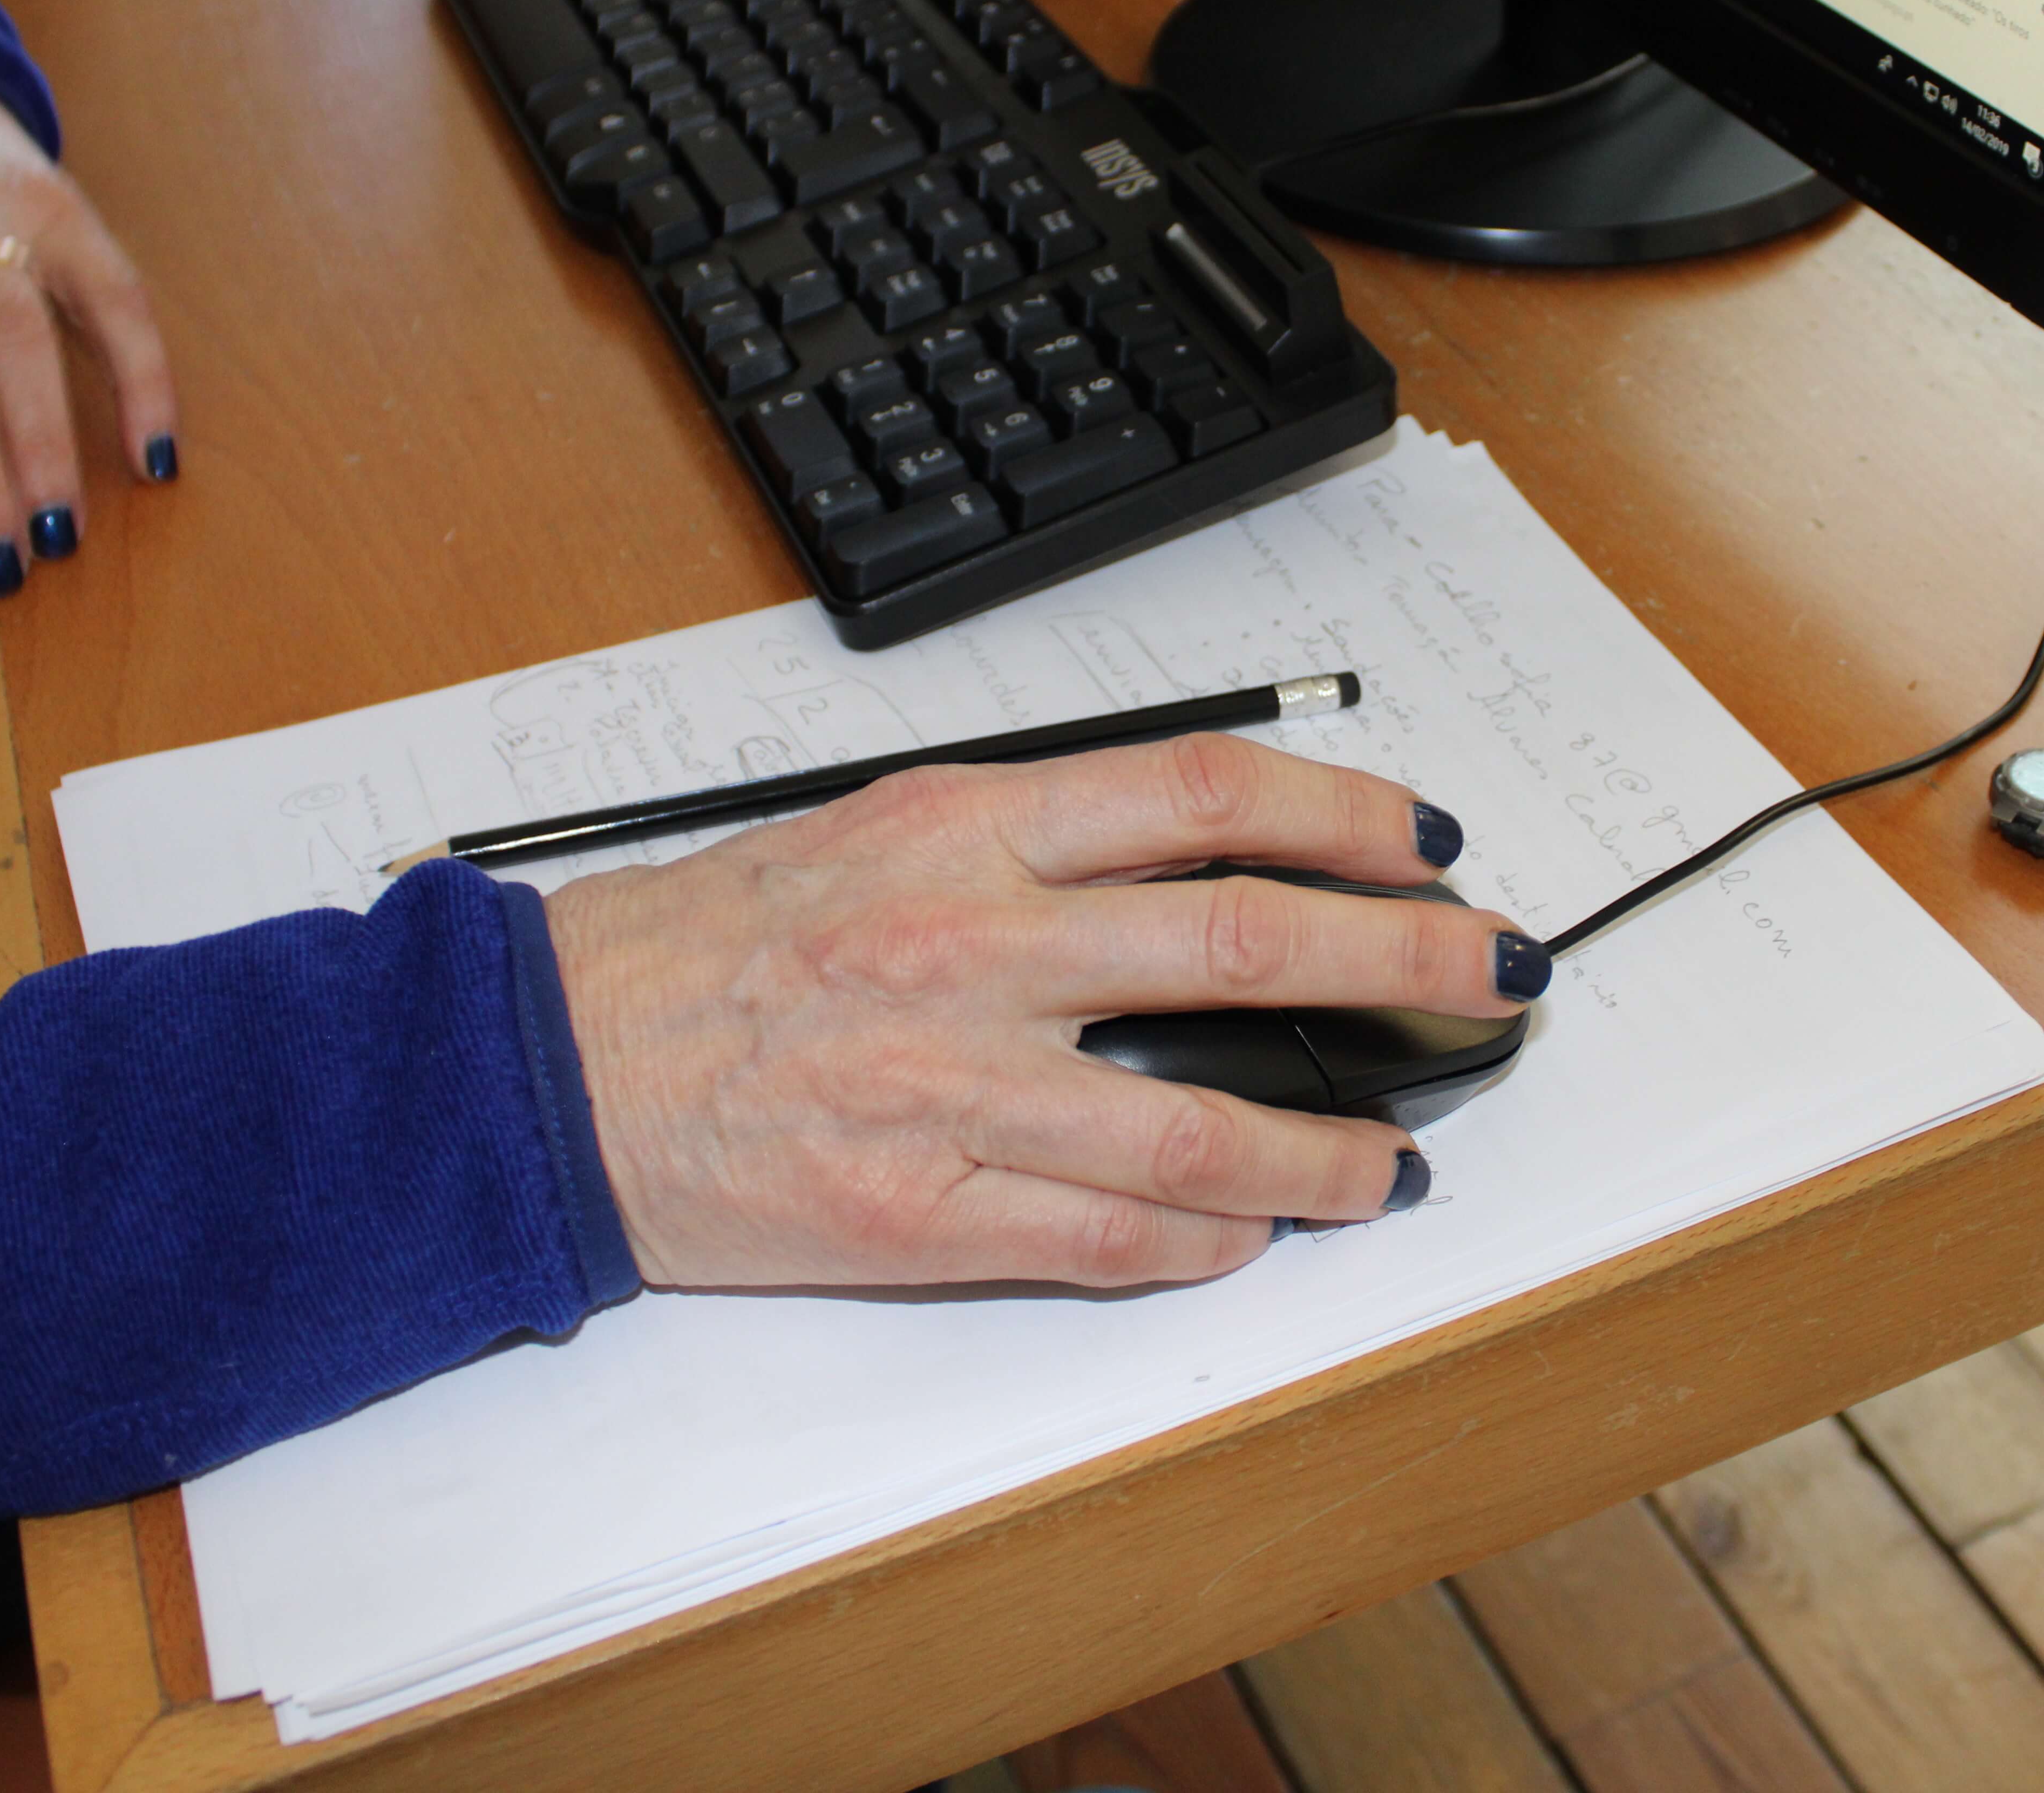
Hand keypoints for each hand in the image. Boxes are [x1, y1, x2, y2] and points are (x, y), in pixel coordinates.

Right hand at [545, 735, 1539, 1291]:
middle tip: (1495, 974)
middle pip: (1247, 948)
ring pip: (1202, 1133)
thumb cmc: (713, 944)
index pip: (1204, 799)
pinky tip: (1252, 1234)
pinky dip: (1206, 1243)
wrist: (548, 1065)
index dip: (1347, 816)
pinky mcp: (916, 1218)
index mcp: (963, 831)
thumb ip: (1030, 839)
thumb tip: (1197, 855)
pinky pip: (1107, 1241)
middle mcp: (970, 950)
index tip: (1429, 843)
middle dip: (1406, 963)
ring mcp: (947, 1092)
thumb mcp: (875, 830)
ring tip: (1395, 1164)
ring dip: (1330, 1153)